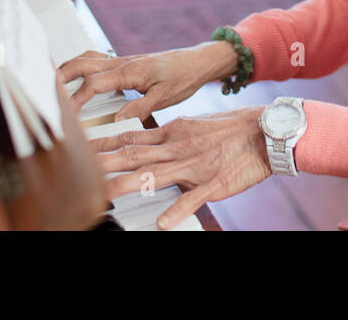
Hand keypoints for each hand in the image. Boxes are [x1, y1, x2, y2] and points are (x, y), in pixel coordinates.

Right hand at [59, 40, 237, 120]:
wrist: (198, 62)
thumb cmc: (184, 77)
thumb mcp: (166, 97)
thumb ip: (140, 108)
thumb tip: (117, 120)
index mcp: (130, 71)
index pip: (93, 83)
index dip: (75, 99)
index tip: (65, 114)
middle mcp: (123, 63)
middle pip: (82, 64)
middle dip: (61, 76)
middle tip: (46, 92)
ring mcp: (123, 61)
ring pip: (88, 59)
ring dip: (69, 69)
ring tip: (54, 83)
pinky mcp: (127, 63)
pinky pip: (98, 60)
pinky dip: (83, 66)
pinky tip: (80, 77)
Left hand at [89, 106, 269, 229]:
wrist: (266, 131)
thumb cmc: (233, 128)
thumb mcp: (195, 124)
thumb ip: (171, 135)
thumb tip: (150, 140)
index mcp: (174, 132)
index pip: (132, 137)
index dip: (105, 143)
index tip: (83, 146)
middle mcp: (179, 147)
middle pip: (136, 155)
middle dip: (106, 163)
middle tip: (81, 168)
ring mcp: (195, 166)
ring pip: (157, 175)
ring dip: (130, 184)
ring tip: (108, 195)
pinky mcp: (214, 183)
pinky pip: (194, 198)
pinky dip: (178, 209)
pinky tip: (163, 222)